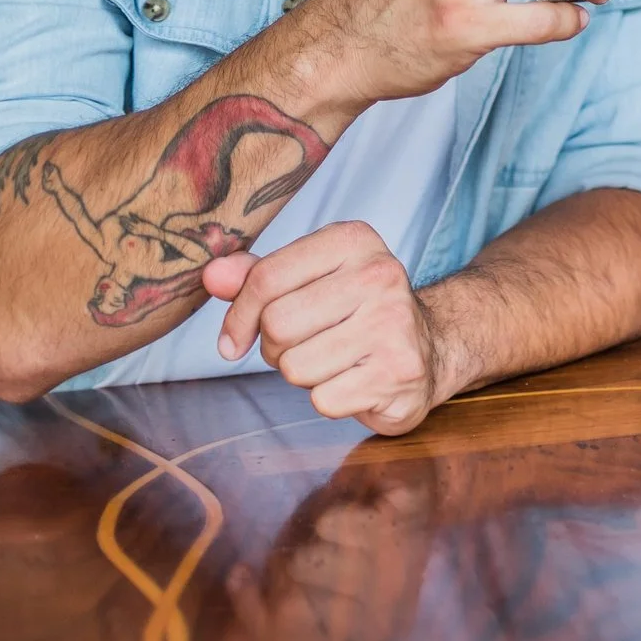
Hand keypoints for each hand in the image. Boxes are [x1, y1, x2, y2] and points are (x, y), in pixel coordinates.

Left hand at [204, 221, 457, 435]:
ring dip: (303, 374)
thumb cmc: (354, 312)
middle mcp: (380, 274)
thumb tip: (211, 276)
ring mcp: (394, 323)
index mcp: (353, 240)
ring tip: (332, 360)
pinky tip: (354, 381)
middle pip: (277, 324)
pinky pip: (323, 400)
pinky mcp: (398, 372)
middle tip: (304, 344)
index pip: (265, 277)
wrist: (430, 348)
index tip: (238, 338)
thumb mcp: (309, 281)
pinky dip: (329, 399)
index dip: (239, 316)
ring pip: (295, 366)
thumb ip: (256, 277)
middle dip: (276, 347)